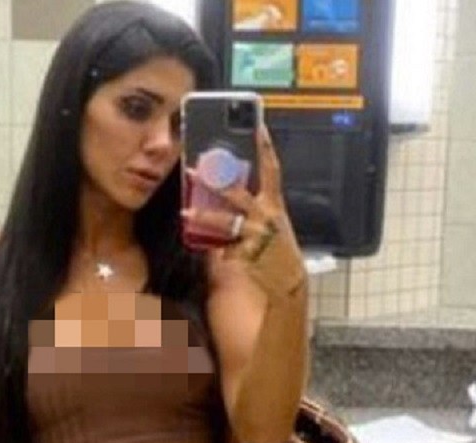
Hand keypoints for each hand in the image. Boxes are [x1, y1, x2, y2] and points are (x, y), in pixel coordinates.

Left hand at [182, 124, 307, 301]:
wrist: (289, 281)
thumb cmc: (278, 249)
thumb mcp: (273, 224)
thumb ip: (253, 207)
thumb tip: (225, 192)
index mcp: (274, 205)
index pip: (272, 171)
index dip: (266, 149)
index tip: (258, 128)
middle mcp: (266, 217)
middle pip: (238, 193)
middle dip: (215, 180)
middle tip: (194, 170)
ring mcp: (257, 235)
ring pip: (226, 221)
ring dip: (205, 215)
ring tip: (187, 211)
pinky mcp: (248, 254)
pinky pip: (224, 247)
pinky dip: (214, 247)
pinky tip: (203, 245)